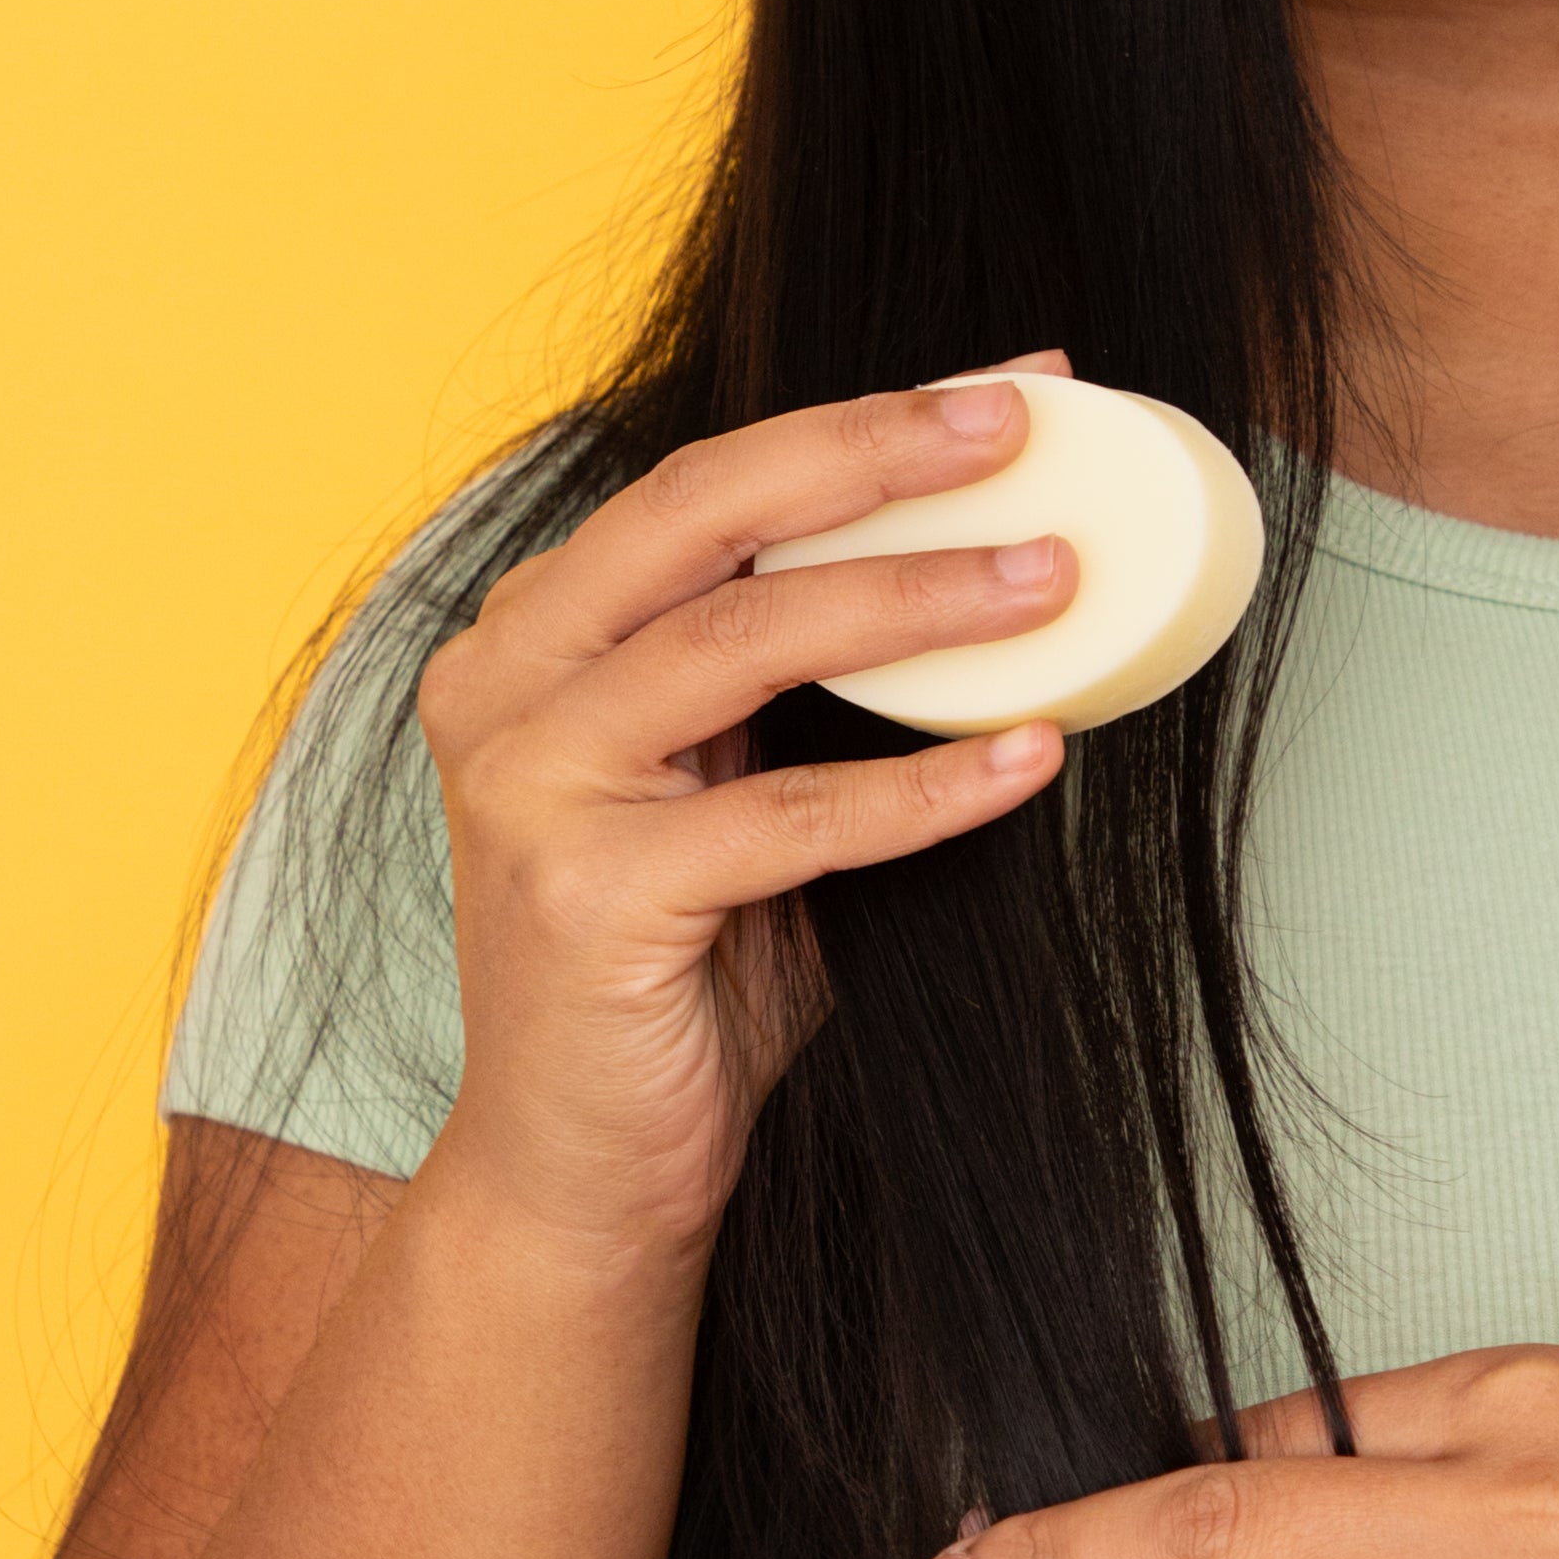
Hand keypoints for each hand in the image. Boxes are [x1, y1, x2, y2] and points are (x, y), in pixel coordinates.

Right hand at [411, 356, 1078, 1262]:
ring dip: (917, 602)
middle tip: (1020, 428)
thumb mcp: (744, 784)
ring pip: (741, 645)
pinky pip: (790, 817)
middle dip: (873, 453)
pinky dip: (922, 787)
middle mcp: (506, 681)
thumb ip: (816, 682)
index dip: (864, 423)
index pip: (713, 484)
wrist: (582, 1172)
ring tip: (1053, 578)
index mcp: (539, 631)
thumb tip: (1011, 560)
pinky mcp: (588, 896)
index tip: (1012, 386)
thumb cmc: (685, 971)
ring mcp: (532, 786)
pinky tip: (1031, 757)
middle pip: (705, 515)